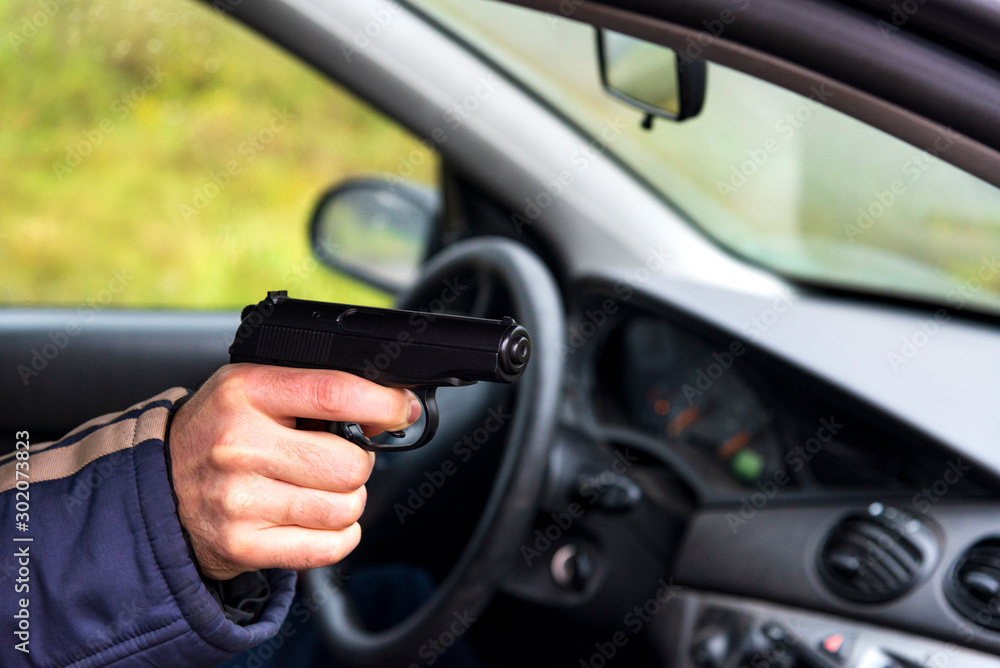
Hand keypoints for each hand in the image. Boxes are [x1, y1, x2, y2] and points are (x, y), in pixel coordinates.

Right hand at [167, 363, 419, 579]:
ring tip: (320, 490)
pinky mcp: (242, 545)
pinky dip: (339, 536)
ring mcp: (239, 500)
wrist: (158, 484)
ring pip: (344, 508)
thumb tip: (388, 414)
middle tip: (336, 461)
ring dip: (348, 502)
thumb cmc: (219, 431)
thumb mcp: (255, 390)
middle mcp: (239, 445)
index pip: (334, 393)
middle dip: (357, 464)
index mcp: (246, 392)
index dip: (381, 403)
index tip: (400, 409)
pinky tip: (319, 520)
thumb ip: (314, 393)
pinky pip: (328, 546)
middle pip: (349, 464)